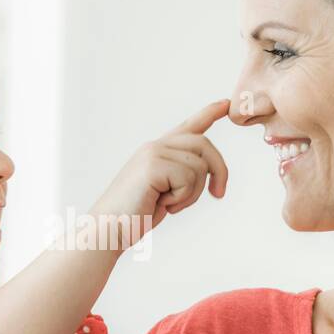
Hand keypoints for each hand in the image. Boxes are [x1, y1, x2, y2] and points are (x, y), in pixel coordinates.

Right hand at [87, 100, 229, 247]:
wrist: (108, 229)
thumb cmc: (134, 216)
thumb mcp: (163, 192)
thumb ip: (180, 176)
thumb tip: (205, 169)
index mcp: (157, 151)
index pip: (188, 127)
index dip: (208, 114)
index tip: (225, 104)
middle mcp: (155, 146)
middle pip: (204, 145)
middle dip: (219, 170)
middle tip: (218, 194)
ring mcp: (153, 153)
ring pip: (199, 166)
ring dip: (192, 193)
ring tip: (169, 204)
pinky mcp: (152, 165)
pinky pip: (188, 178)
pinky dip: (182, 198)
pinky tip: (162, 204)